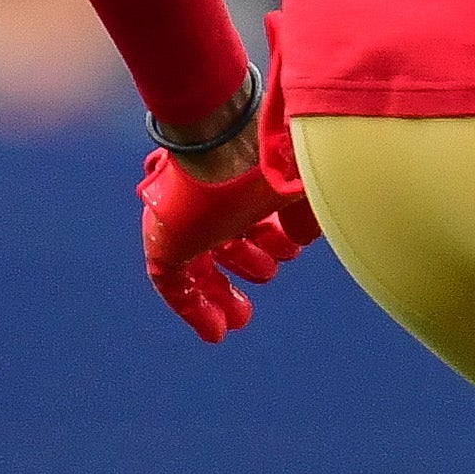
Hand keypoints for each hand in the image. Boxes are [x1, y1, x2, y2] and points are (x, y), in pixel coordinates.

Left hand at [137, 30, 322, 342]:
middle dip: (247, 265)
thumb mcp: (307, 184)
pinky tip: (217, 332)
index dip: (273, 239)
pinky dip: (193, 308)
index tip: (291, 254)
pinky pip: (173, 282)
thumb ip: (308, 212)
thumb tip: (303, 236)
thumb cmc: (275, 153)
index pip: (253, 214)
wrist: (226, 141)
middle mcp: (214, 197)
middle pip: (224, 238)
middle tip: (269, 278)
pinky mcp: (166, 240)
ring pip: (196, 264)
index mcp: (245, 179)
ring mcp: (187, 219)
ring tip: (242, 317)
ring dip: (219, 293)